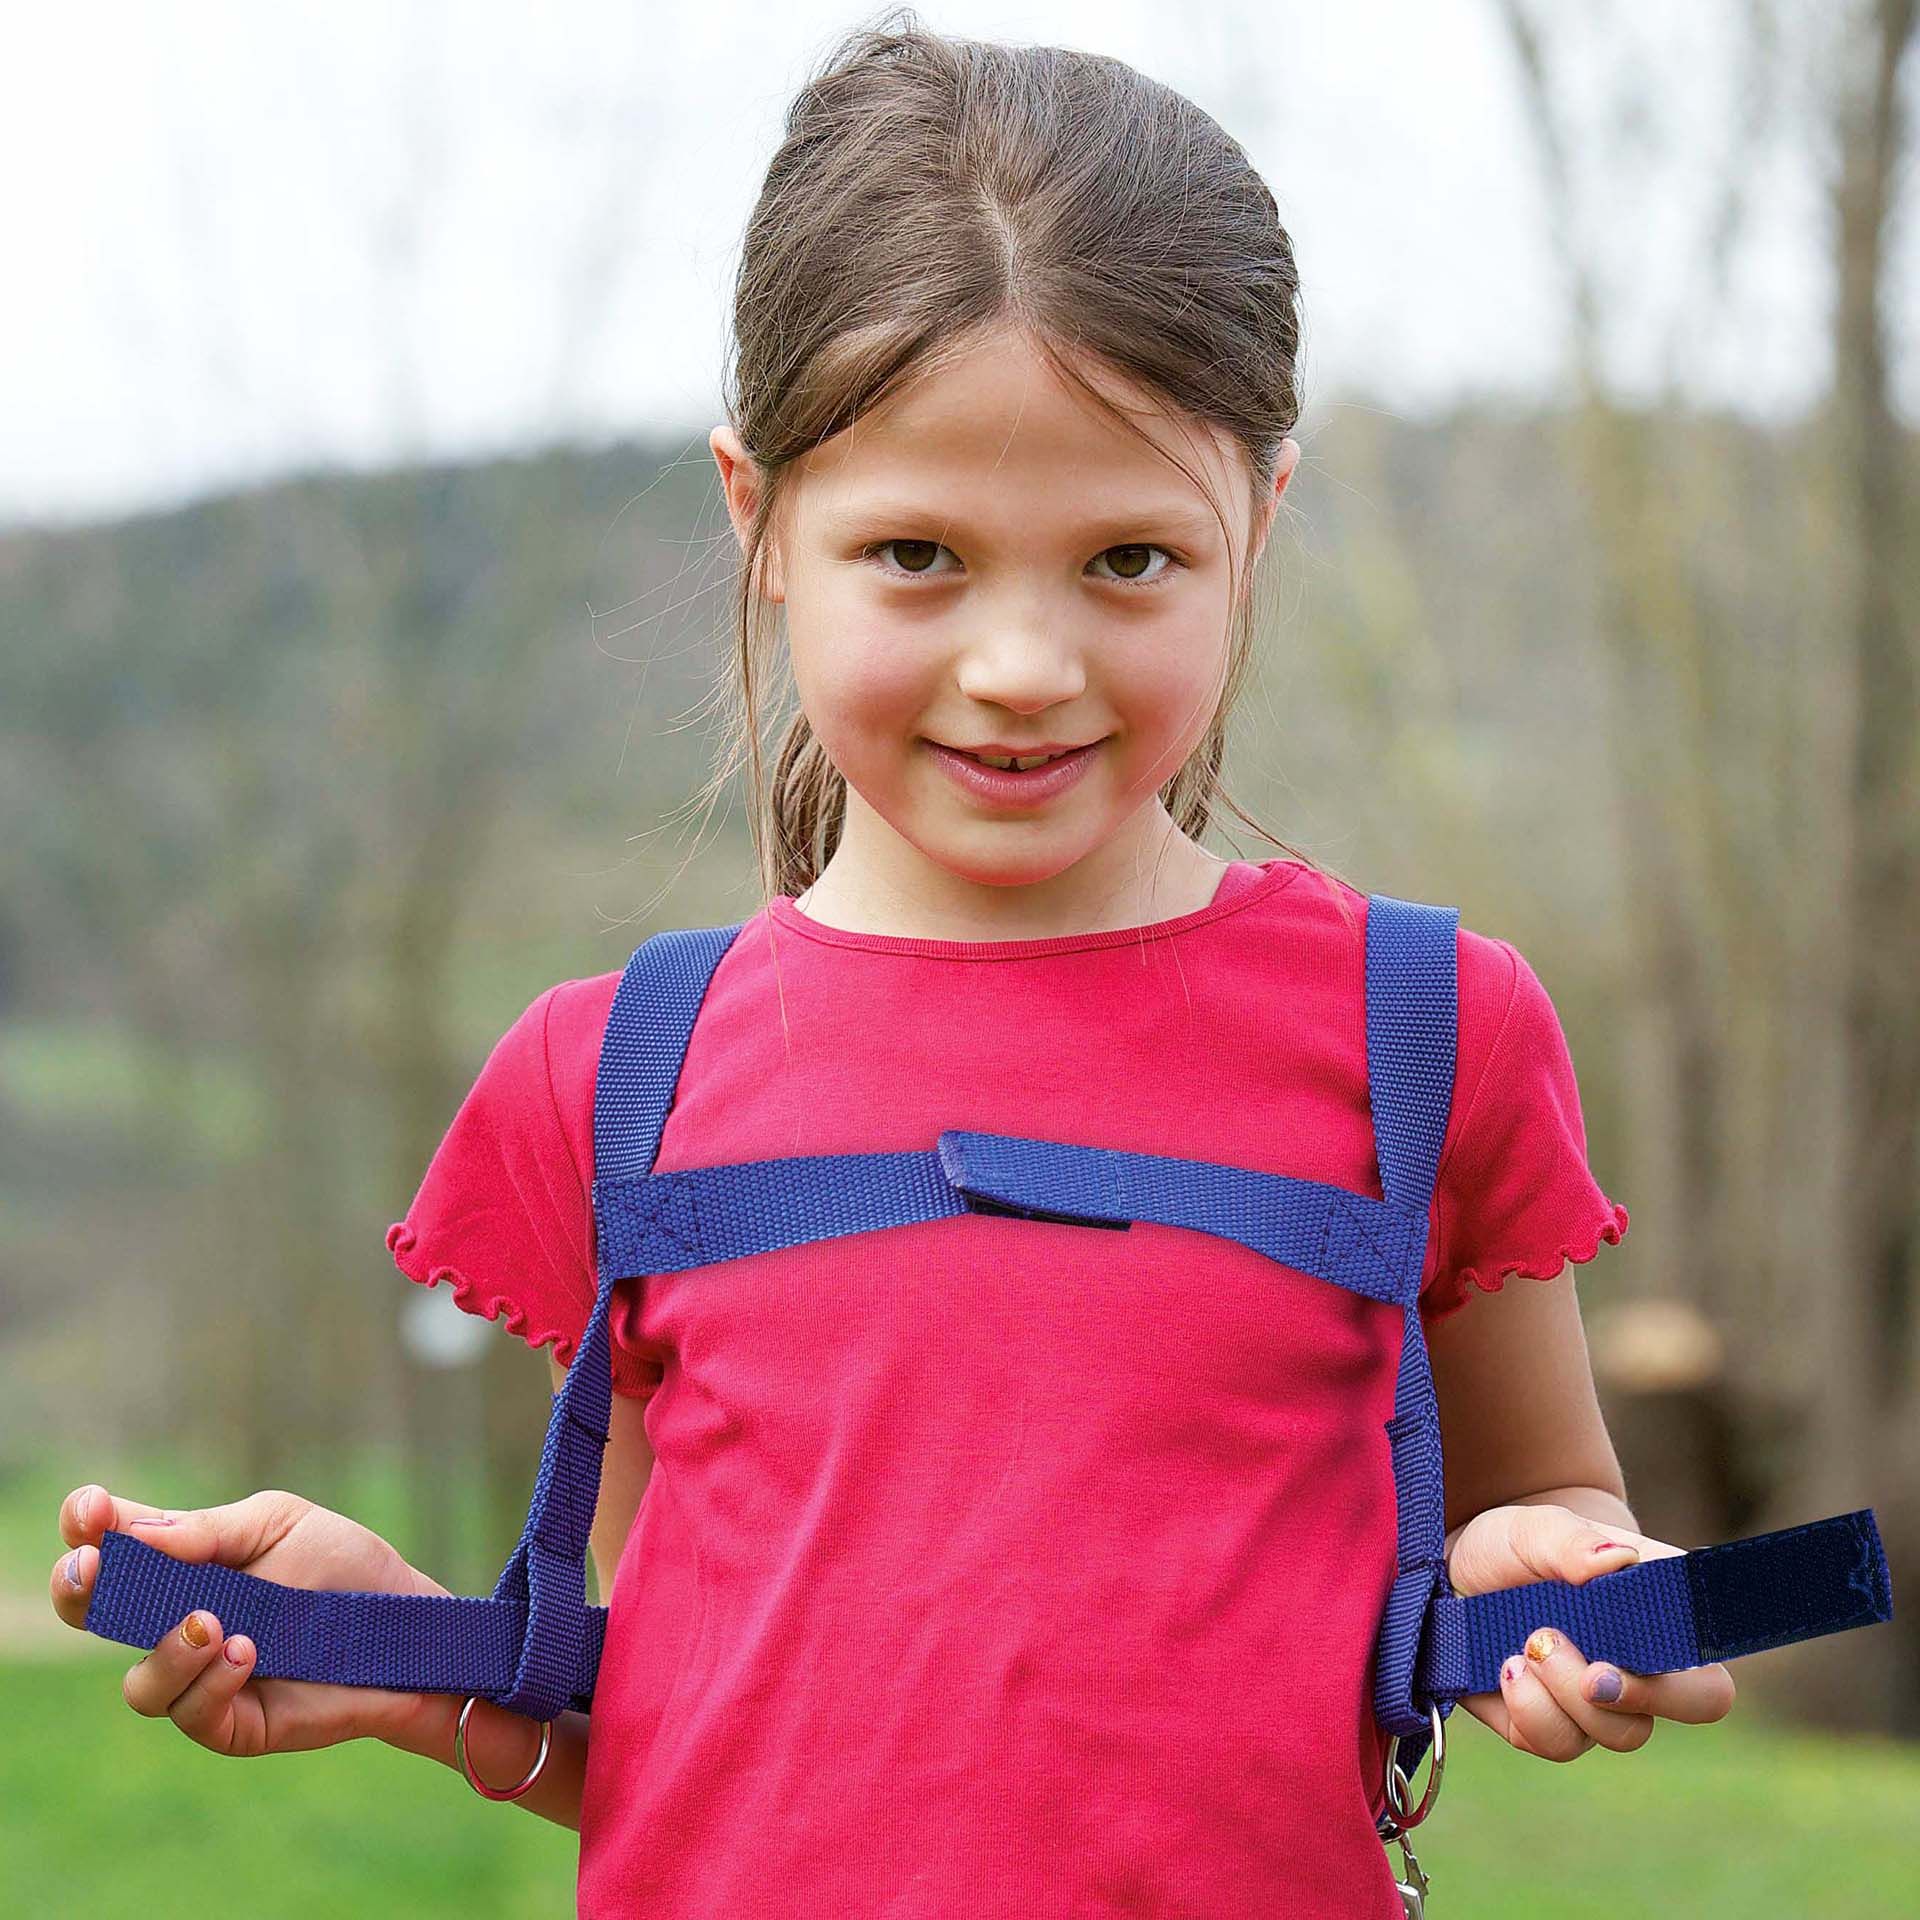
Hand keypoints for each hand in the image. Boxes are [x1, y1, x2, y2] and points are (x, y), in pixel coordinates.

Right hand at [52, 1482, 442, 1758]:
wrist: (408, 1625)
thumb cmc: (346, 1568)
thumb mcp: (281, 1525)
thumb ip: (208, 1531)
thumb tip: (133, 1533)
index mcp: (187, 1563)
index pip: (114, 1545)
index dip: (88, 1527)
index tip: (89, 1510)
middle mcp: (181, 1620)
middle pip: (94, 1616)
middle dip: (80, 1591)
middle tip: (90, 1567)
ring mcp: (201, 1676)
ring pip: (141, 1683)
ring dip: (167, 1649)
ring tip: (213, 1622)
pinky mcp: (232, 1721)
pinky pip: (192, 1714)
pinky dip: (210, 1682)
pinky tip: (247, 1652)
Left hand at [1443, 1502, 1736, 1759]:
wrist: (1458, 1571)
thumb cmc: (1514, 1544)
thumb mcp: (1535, 1529)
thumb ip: (1571, 1540)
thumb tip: (1614, 1559)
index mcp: (1660, 1616)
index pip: (1711, 1668)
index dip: (1687, 1680)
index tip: (1632, 1659)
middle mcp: (1642, 1666)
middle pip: (1688, 1710)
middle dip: (1640, 1697)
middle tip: (1589, 1674)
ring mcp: (1598, 1702)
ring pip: (1617, 1733)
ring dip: (1568, 1694)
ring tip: (1528, 1646)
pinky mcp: (1548, 1723)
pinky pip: (1556, 1743)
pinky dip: (1530, 1709)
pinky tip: (1507, 1667)